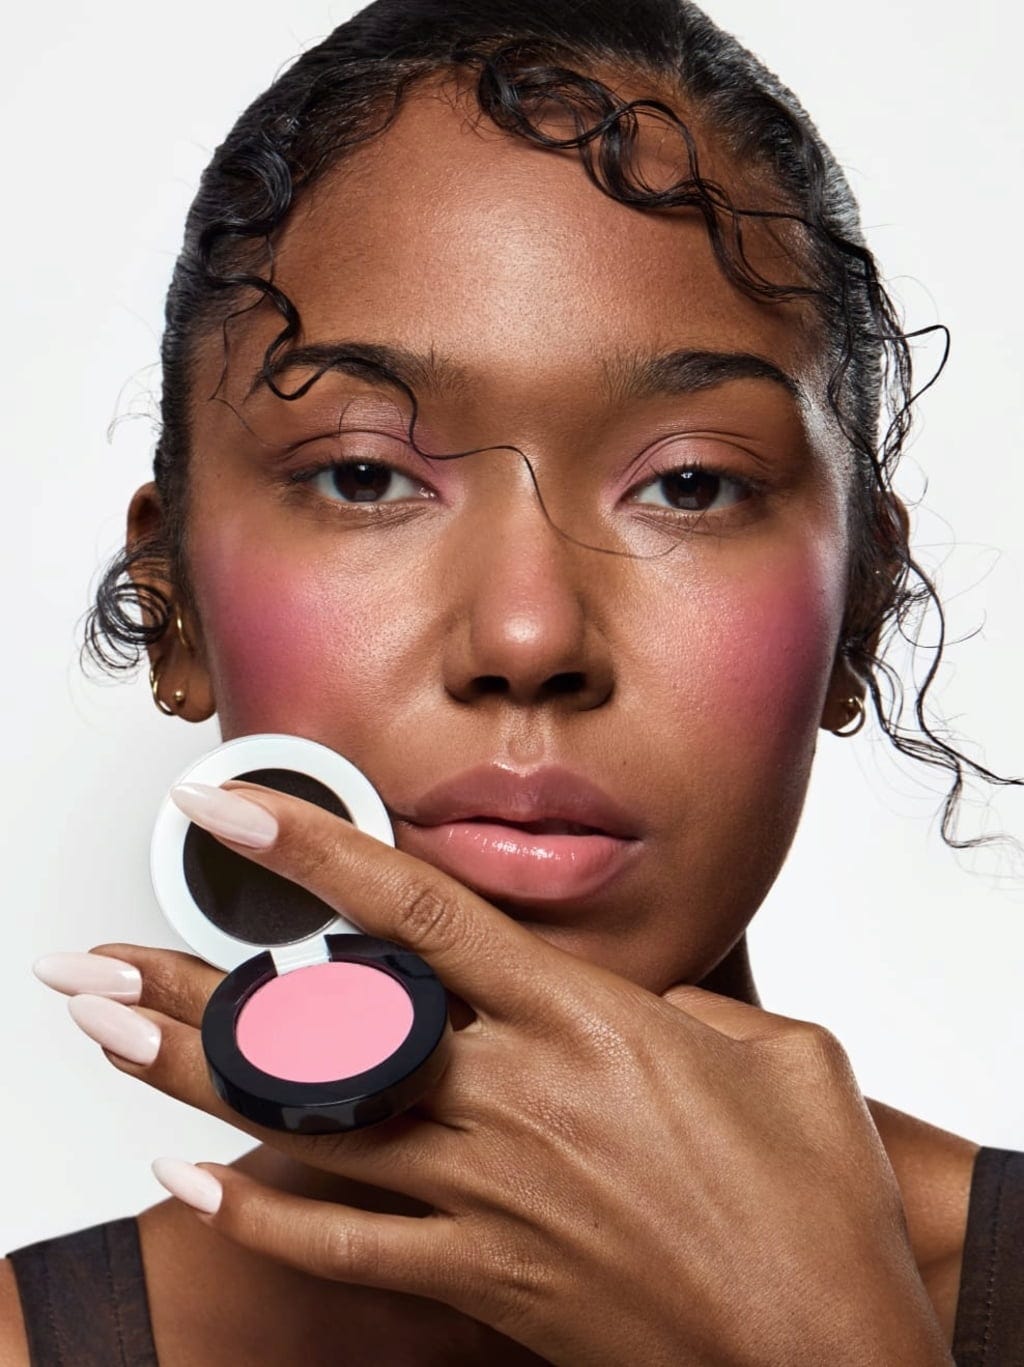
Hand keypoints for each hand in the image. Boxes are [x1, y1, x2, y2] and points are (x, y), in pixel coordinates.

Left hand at [64, 781, 949, 1366]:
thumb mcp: (777, 1054)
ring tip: (107, 1036)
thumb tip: (633, 995)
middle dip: (192, 984)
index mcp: (583, 1021)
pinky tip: (190, 1182)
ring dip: (191, 1081)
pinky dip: (258, 1214)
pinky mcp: (479, 1279)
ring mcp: (484, 1196)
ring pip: (304, 1128)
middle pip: (318, 1028)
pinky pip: (340, 1246)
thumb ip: (682, 1003)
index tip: (228, 804)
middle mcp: (512, 1100)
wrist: (828, 1357)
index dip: (309, 848)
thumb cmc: (813, 1203)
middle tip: (91, 956)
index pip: (413, 911)